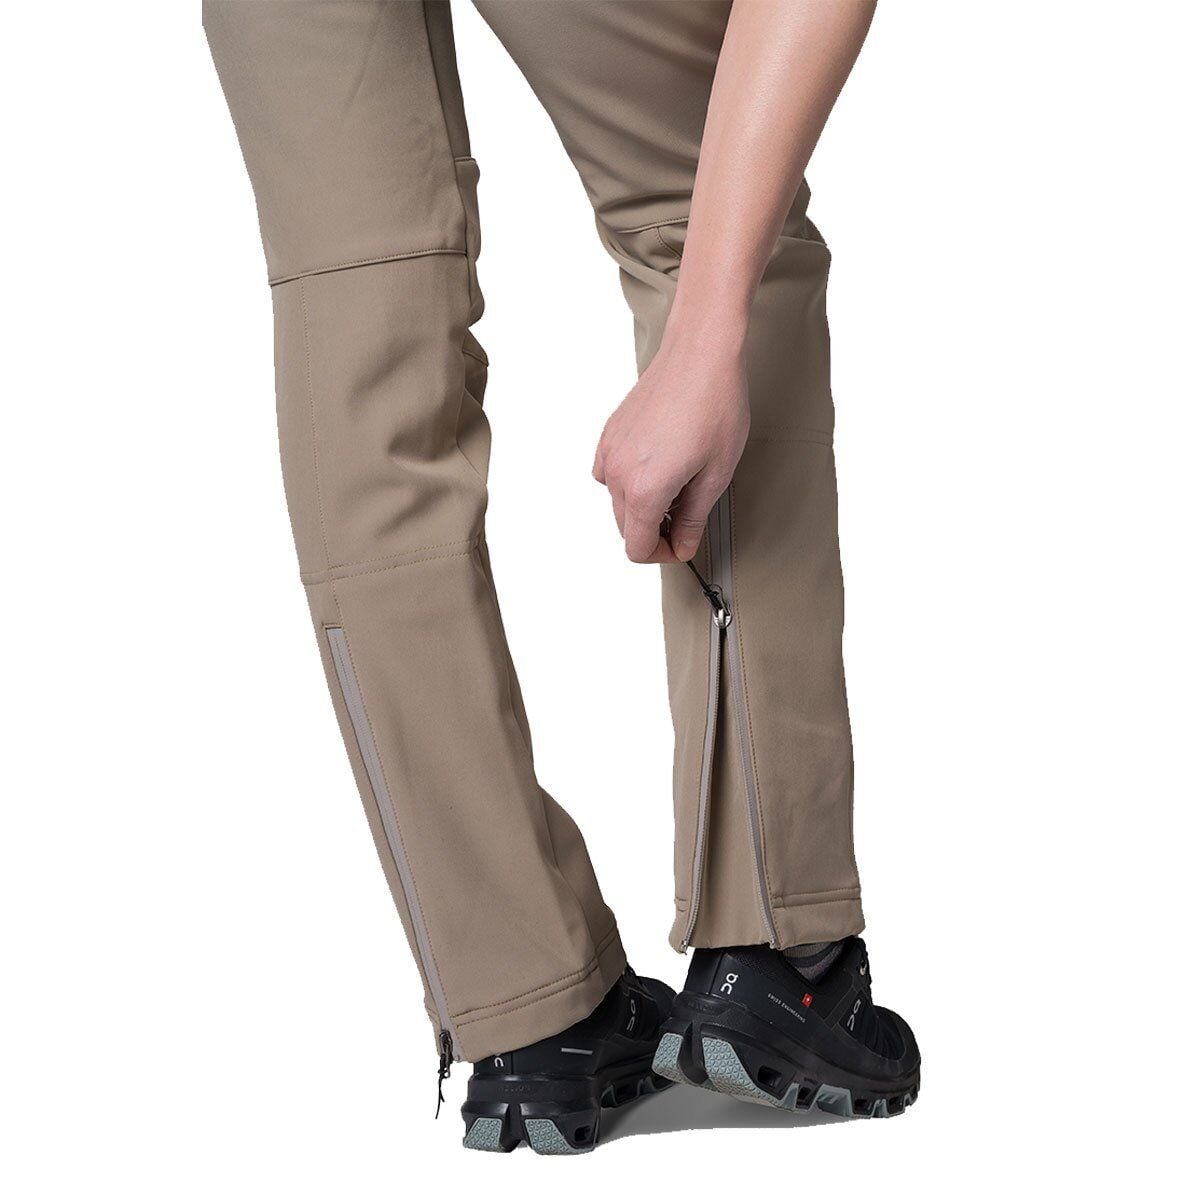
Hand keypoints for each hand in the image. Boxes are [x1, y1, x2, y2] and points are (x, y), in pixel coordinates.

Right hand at [592, 332, 749, 562]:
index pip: (637, 548)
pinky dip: (628, 480)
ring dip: (642, 505)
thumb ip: (694, 518)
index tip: (681, 545)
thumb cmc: (714, 406)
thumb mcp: (715, 474)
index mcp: (644, 490)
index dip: (663, 555)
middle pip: (626, 528)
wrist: (700, 354)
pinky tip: (656, 466)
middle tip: (686, 516)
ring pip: (616, 502)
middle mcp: (617, 474)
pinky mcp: (609, 434)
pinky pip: (609, 474)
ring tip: (676, 485)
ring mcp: (610, 452)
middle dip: (655, 531)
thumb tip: (683, 545)